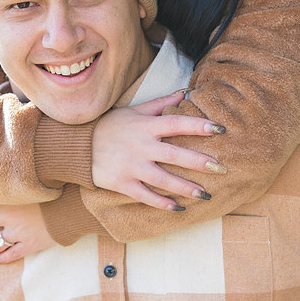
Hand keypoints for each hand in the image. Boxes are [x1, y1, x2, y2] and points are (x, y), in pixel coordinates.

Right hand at [91, 93, 226, 208]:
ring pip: (163, 179)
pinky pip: (145, 196)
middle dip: (199, 162)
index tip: (220, 130)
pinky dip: (162, 203)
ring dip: (186, 188)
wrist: (78, 146)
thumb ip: (160, 104)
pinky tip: (179, 208)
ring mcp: (131, 167)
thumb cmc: (110, 126)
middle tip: (222, 168)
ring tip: (206, 194)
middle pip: (174, 155)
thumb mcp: (134, 111)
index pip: (177, 124)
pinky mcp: (122, 184)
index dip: (199, 126)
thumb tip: (185, 92)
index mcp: (146, 126)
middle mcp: (141, 146)